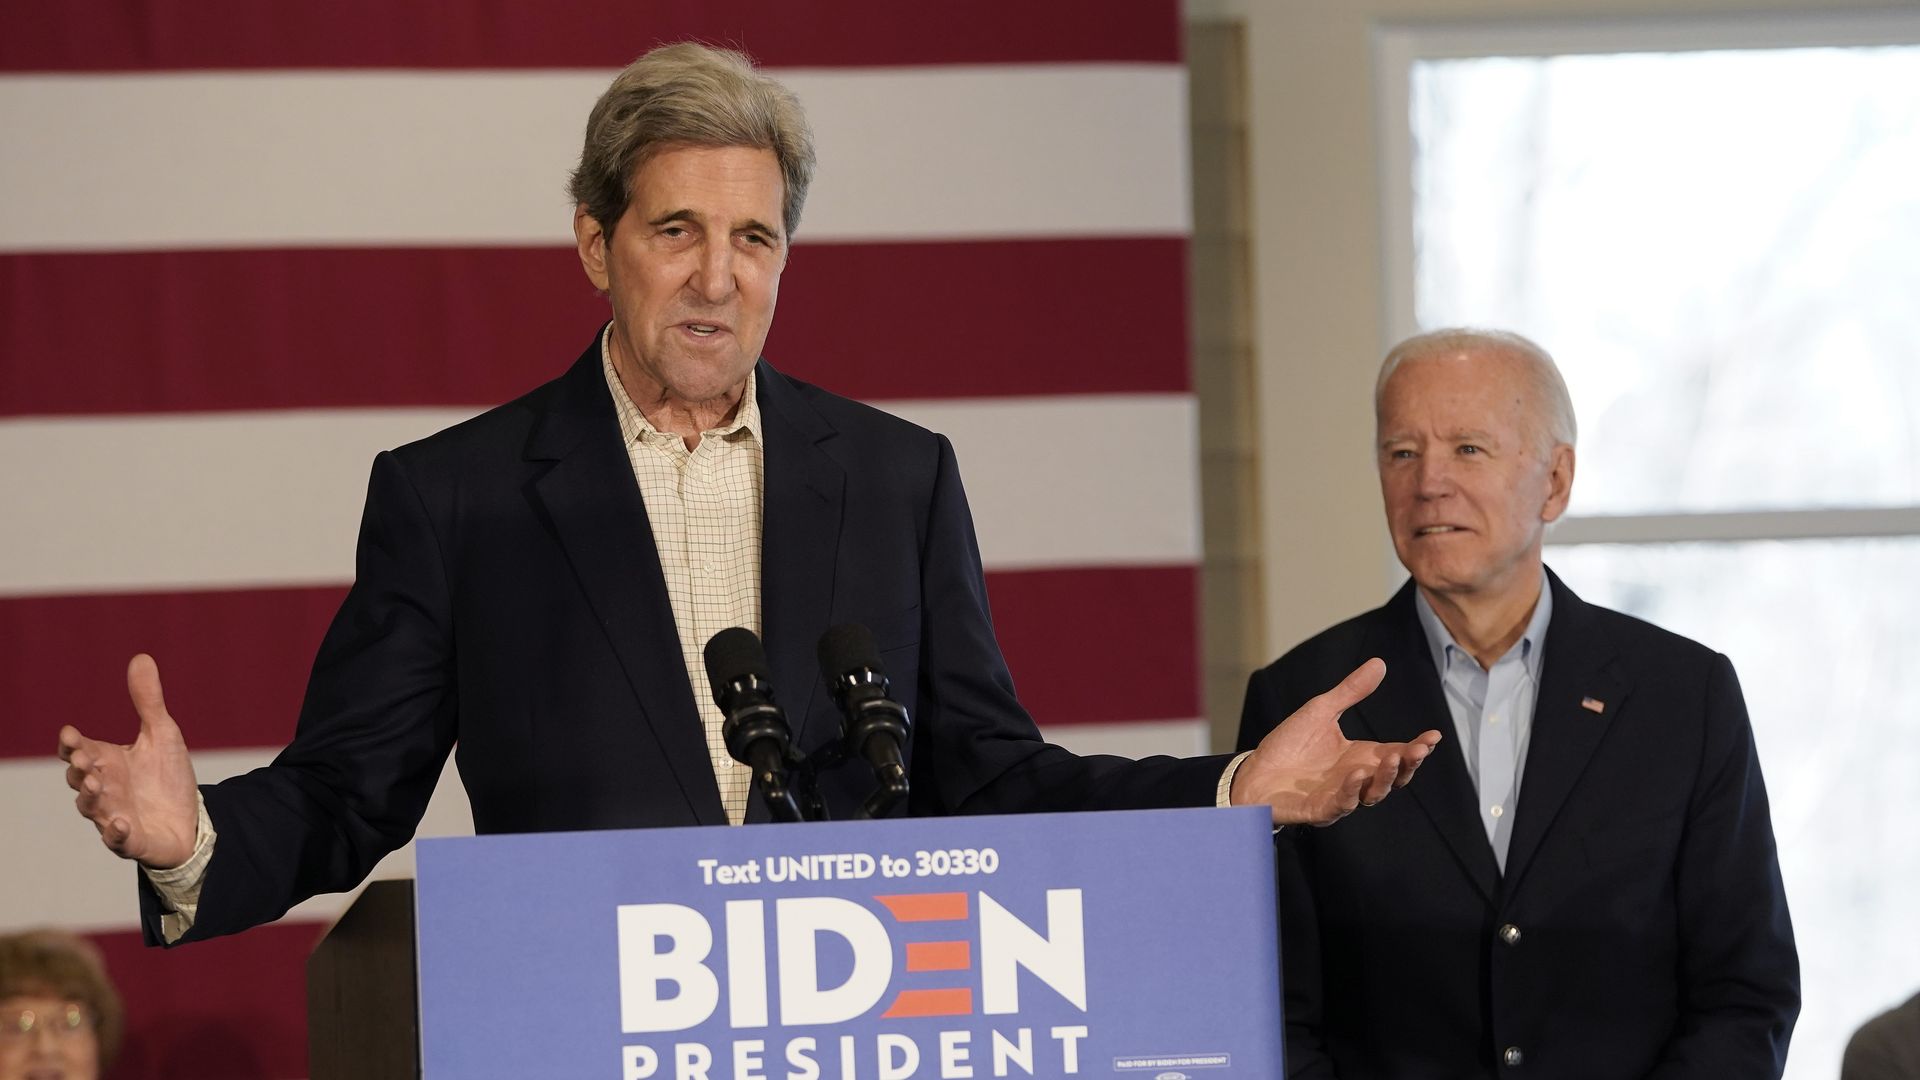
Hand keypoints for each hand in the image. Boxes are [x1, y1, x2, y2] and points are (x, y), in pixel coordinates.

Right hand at [58, 654, 200, 869]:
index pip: (78, 751)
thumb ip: (148, 701)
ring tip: (97, 785)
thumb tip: (141, 657)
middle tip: (84, 760)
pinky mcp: (131, 840)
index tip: (70, 734)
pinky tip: (122, 824)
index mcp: (107, 762)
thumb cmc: (167, 777)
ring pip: (92, 809)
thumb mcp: (162, 734)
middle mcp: (104, 789)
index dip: (71, 744)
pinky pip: (118, 840)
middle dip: (79, 770)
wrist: (190, 819)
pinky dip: (117, 833)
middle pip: (80, 779)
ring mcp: (114, 815)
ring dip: (91, 798)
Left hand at [1231, 658, 1441, 825]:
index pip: (1397, 754)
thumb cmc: (1288, 745)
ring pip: (1373, 794)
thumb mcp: (1321, 711)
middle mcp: (1356, 779)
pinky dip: (1352, 792)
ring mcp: (1340, 796)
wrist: (1253, 772)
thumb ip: (1351, 692)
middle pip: (1392, 778)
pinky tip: (1357, 774)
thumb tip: (1379, 663)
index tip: (1433, 735)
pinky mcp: (1320, 810)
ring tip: (1393, 757)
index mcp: (1360, 757)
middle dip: (1408, 765)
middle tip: (1419, 750)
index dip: (1416, 748)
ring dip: (1385, 778)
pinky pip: (1342, 805)